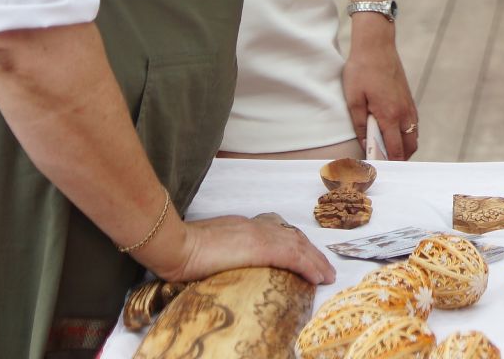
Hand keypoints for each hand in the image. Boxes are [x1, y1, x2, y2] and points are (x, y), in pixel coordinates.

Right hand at [149, 211, 334, 285]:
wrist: (176, 245)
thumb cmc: (183, 250)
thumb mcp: (209, 247)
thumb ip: (225, 251)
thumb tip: (226, 264)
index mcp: (244, 226)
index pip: (278, 233)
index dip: (295, 244)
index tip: (305, 254)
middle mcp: (256, 227)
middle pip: (293, 238)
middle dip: (311, 253)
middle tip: (324, 267)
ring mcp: (260, 235)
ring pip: (299, 247)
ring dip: (316, 261)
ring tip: (327, 275)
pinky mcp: (261, 248)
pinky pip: (293, 257)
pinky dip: (309, 266)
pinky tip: (317, 277)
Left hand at [343, 19, 418, 160]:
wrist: (377, 45)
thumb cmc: (362, 70)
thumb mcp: (353, 99)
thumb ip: (359, 125)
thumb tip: (365, 144)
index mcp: (389, 115)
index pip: (395, 150)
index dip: (390, 164)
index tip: (379, 170)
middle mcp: (404, 113)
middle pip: (410, 146)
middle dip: (400, 159)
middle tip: (383, 163)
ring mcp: (409, 105)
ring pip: (413, 135)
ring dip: (404, 146)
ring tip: (386, 150)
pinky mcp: (408, 98)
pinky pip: (413, 124)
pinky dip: (406, 133)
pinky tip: (392, 132)